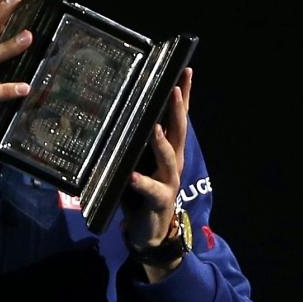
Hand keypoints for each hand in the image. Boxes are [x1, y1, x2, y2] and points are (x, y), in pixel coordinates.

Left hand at [123, 67, 193, 281]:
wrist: (150, 230)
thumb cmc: (141, 189)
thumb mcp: (138, 160)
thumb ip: (134, 140)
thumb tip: (117, 110)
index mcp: (168, 149)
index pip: (177, 118)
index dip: (183, 95)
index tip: (184, 71)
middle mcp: (173, 161)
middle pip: (177, 131)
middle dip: (176, 110)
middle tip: (174, 89)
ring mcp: (168, 180)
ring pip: (168, 157)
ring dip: (160, 142)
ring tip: (153, 127)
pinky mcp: (158, 199)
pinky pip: (150, 189)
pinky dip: (140, 182)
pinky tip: (131, 176)